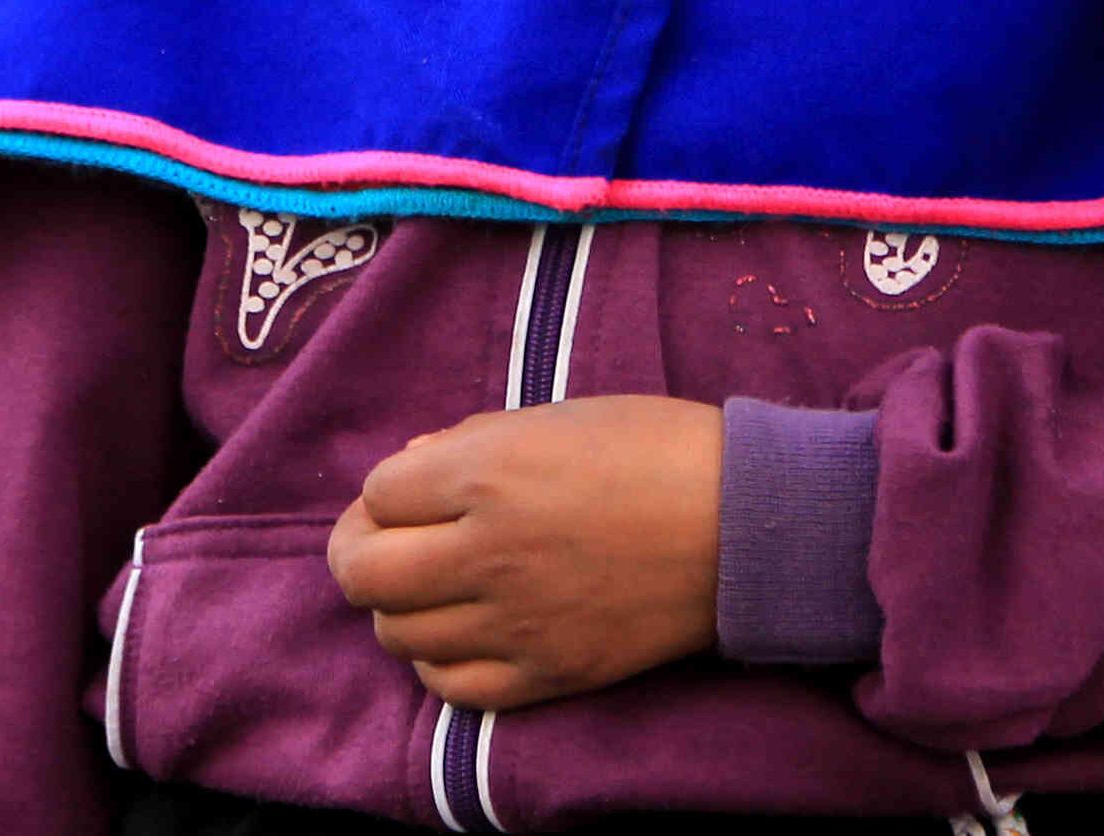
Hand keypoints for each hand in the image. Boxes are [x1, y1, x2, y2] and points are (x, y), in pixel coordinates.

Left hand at [326, 395, 723, 710]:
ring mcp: (515, 620)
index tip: (409, 492)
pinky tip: (456, 635)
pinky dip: (437, 662)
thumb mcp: (556, 415)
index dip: (385, 491)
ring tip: (429, 589)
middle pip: (364, 573)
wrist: (744, 523)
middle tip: (382, 544)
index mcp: (487, 472)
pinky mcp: (549, 674)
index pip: (376, 493)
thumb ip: (472, 442)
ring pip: (398, 634)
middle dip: (359, 554)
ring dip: (400, 608)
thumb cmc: (655, 448)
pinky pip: (454, 687)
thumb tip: (410, 472)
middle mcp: (487, 550)